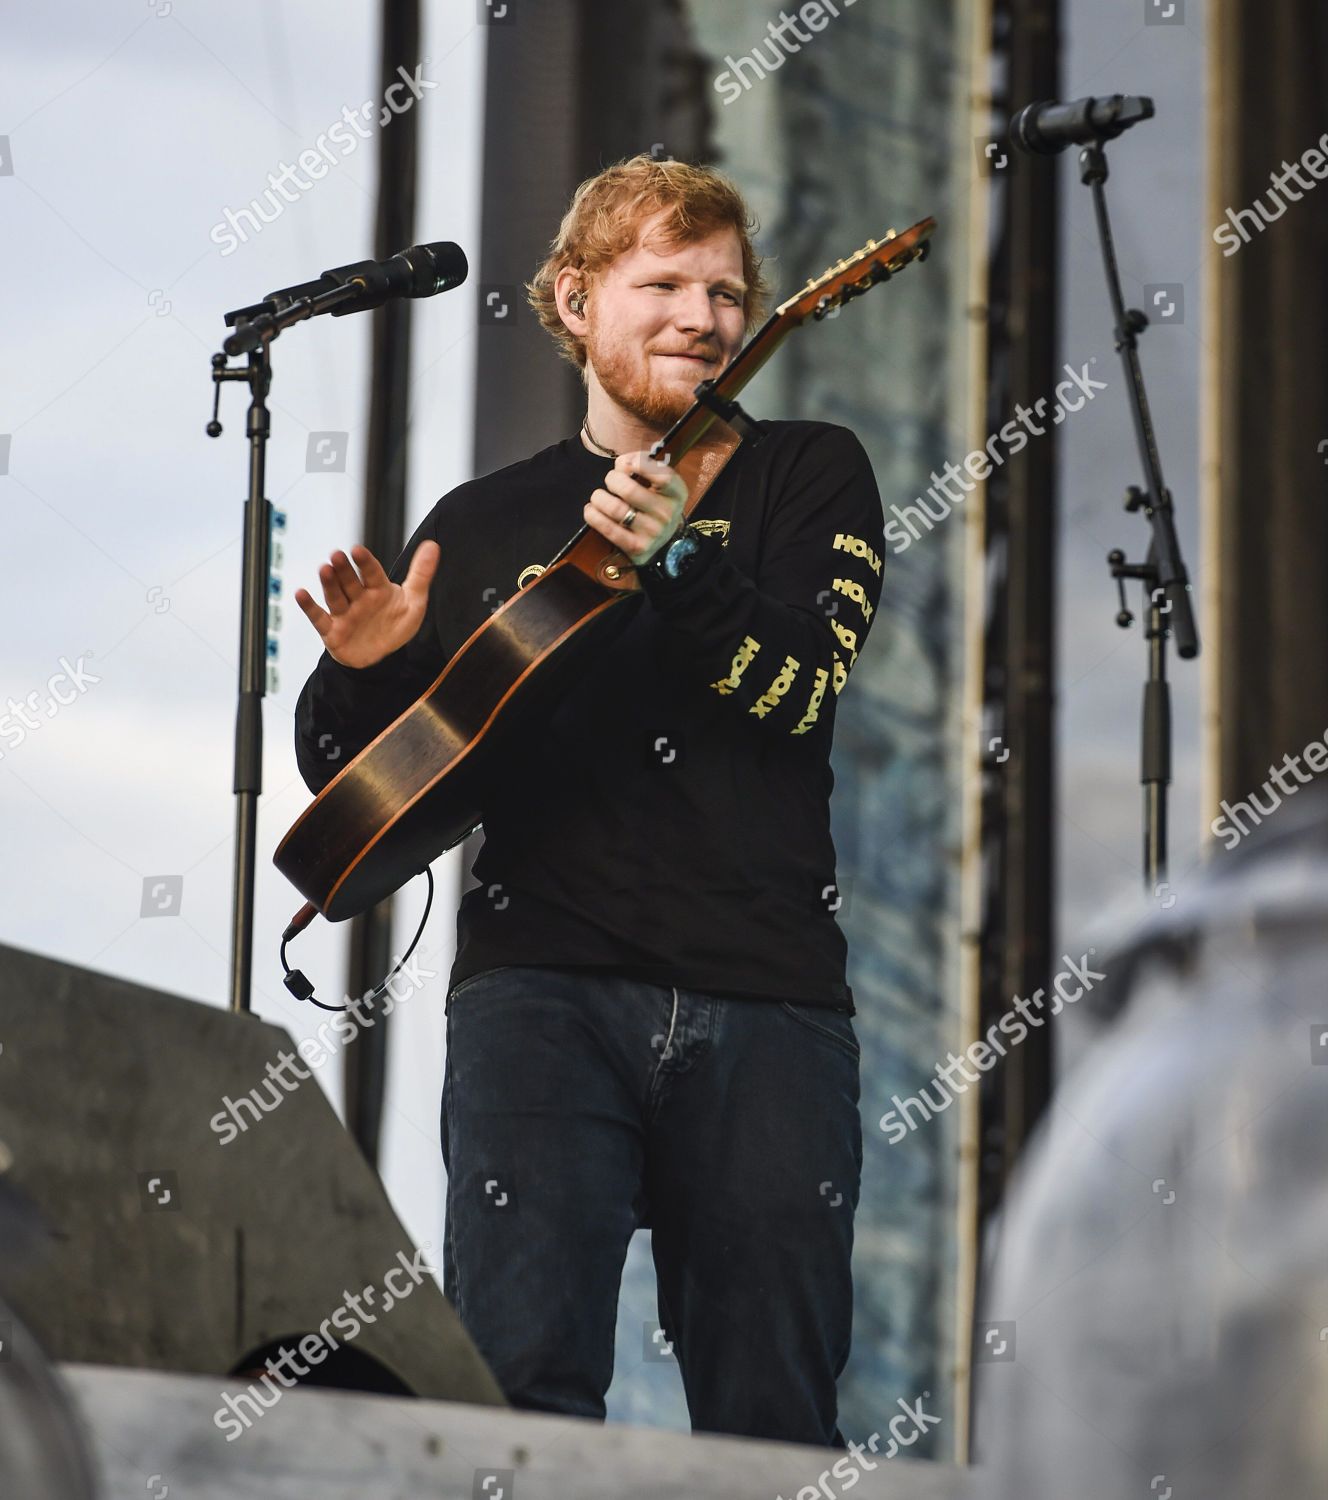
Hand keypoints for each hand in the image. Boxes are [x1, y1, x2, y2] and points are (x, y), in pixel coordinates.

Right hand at [293, 541, 439, 668]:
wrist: (382, 658)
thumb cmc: (395, 625)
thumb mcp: (414, 601)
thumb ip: (421, 574)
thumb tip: (433, 545)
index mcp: (378, 589)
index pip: (371, 572)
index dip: (365, 562)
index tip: (357, 550)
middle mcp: (359, 598)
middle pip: (350, 582)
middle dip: (344, 569)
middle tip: (337, 555)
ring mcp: (344, 613)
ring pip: (335, 596)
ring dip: (329, 583)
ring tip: (324, 569)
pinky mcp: (333, 631)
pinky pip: (319, 618)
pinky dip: (309, 607)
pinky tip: (300, 594)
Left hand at [584, 451, 687, 566]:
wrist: (662, 541)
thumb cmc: (654, 503)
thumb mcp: (658, 483)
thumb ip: (642, 465)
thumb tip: (622, 464)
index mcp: (677, 493)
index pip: (663, 476)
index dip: (640, 464)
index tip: (626, 463)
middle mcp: (667, 514)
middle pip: (629, 490)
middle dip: (612, 479)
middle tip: (611, 480)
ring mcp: (653, 532)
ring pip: (615, 509)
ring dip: (599, 498)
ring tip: (598, 497)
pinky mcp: (637, 547)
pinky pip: (608, 528)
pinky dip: (593, 515)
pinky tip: (592, 510)